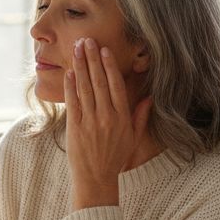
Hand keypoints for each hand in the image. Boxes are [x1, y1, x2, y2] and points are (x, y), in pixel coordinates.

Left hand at [65, 37, 152, 208]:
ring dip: (81, 66)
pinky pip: (73, 102)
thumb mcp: (133, 138)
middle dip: (92, 59)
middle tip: (87, 40)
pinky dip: (71, 86)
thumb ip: (140, 117)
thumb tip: (150, 98)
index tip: (104, 50)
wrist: (96, 179)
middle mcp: (107, 117)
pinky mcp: (75, 128)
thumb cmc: (115, 158)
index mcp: (122, 118)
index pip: (116, 85)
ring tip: (77, 49)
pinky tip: (69, 72)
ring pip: (85, 88)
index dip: (110, 66)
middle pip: (100, 82)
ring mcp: (90, 122)